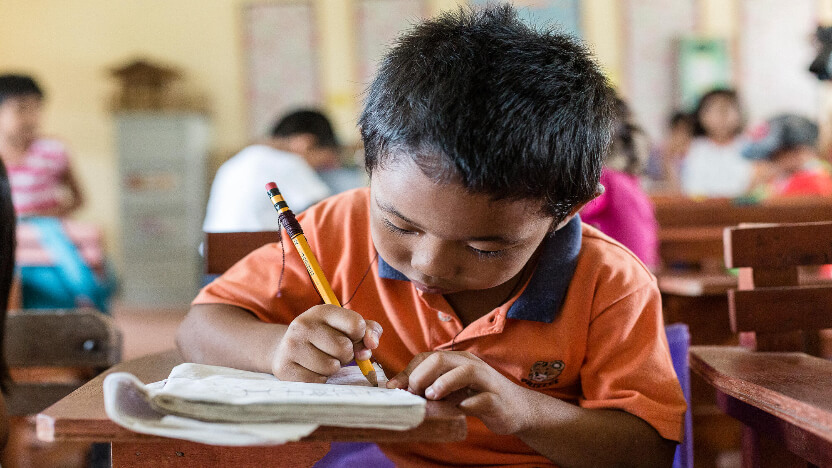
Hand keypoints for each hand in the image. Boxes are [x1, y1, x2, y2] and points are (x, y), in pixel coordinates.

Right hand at [271, 304, 381, 382]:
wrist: (286, 350)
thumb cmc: (325, 338)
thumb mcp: (346, 327)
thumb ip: (368, 331)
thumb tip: (371, 345)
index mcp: (322, 311)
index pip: (356, 325)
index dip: (361, 336)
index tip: (353, 337)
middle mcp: (303, 325)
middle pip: (344, 348)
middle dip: (346, 355)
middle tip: (334, 352)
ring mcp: (291, 346)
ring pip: (331, 367)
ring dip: (333, 368)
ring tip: (322, 359)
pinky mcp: (284, 368)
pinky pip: (318, 381)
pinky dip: (320, 379)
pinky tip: (311, 369)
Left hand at [387, 351, 533, 434]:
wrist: (516, 409)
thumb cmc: (477, 397)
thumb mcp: (451, 391)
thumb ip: (428, 387)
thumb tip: (397, 388)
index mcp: (456, 361)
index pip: (427, 357)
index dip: (408, 371)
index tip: (395, 388)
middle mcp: (471, 365)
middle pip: (442, 358)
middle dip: (421, 375)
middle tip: (414, 393)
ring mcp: (486, 381)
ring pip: (465, 371)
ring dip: (444, 383)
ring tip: (431, 396)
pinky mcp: (497, 400)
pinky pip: (484, 399)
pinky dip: (470, 403)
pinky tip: (460, 409)